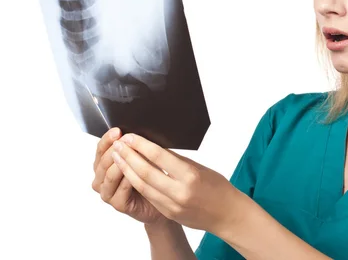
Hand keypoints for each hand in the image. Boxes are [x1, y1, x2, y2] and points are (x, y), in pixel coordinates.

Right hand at [92, 128, 168, 225]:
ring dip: (120, 163)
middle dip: (113, 150)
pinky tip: (135, 172)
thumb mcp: (142, 156)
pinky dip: (127, 180)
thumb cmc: (150, 175)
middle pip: (102, 162)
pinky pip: (119, 190)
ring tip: (130, 154)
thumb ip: (134, 146)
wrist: (159, 198)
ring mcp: (107, 193)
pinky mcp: (117, 204)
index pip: (100, 149)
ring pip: (109, 175)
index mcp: (103, 165)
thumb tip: (133, 131)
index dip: (107, 139)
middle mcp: (101, 179)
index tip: (117, 130)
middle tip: (124, 141)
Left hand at [111, 133, 241, 234]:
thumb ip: (177, 161)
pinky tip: (129, 173)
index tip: (130, 137)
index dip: (141, 145)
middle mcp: (179, 191)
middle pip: (145, 171)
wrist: (226, 214)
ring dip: (127, 170)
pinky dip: (137, 183)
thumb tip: (155, 148)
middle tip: (118, 145)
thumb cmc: (217, 187)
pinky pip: (149, 195)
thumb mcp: (200, 168)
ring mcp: (172, 205)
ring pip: (142, 185)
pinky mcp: (168, 213)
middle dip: (128, 156)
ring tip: (117, 157)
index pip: (159, 156)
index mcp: (190, 176)